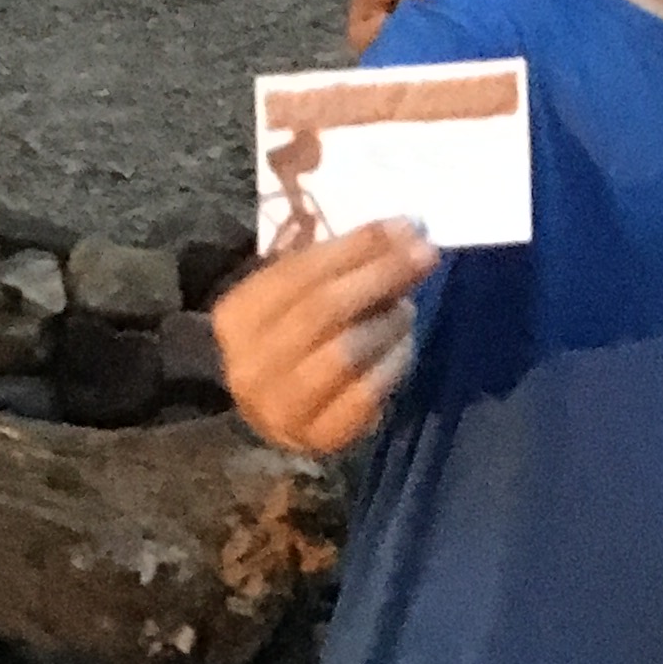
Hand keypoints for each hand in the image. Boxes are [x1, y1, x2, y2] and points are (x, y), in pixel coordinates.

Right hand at [214, 225, 435, 453]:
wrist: (276, 413)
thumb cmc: (294, 339)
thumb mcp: (302, 295)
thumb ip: (342, 264)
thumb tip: (405, 231)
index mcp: (237, 316)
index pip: (300, 270)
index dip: (357, 246)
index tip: (406, 227)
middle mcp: (250, 363)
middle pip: (323, 308)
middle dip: (380, 276)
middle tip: (425, 255)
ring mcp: (281, 406)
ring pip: (345, 351)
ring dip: (387, 321)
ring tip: (406, 307)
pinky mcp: (319, 437)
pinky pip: (366, 394)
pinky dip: (393, 363)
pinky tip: (403, 345)